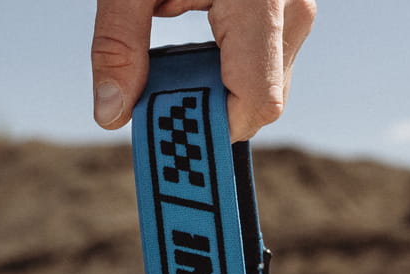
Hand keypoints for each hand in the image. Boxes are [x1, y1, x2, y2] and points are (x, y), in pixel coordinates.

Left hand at [91, 0, 315, 141]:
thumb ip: (118, 44)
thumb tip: (111, 114)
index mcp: (260, 0)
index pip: (257, 102)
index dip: (214, 126)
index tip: (170, 124)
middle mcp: (293, 10)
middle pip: (263, 101)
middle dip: (211, 106)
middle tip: (163, 84)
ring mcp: (298, 9)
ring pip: (267, 84)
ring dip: (219, 83)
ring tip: (180, 43)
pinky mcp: (291, 8)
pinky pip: (267, 60)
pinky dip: (229, 64)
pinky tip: (199, 33)